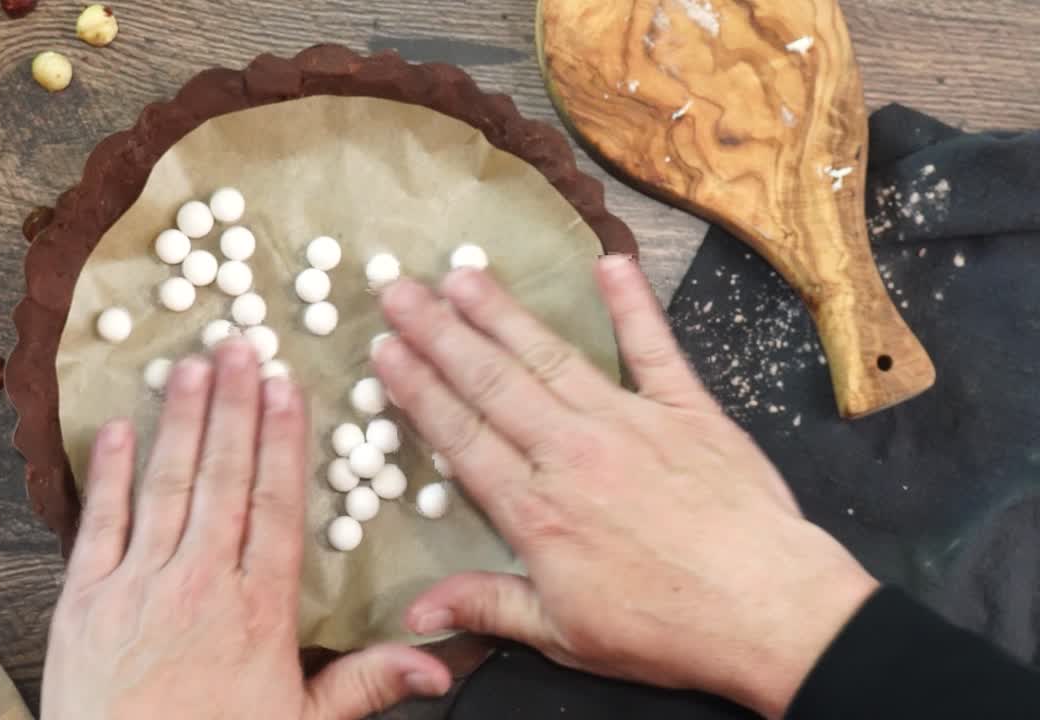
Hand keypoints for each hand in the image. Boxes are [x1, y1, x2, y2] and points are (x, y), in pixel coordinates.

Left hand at [40, 340, 450, 719]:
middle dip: (233, 406)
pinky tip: (120, 428)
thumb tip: (438, 667)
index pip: (276, 504)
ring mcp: (140, 586)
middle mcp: (201, 583)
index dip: (283, 440)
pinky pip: (100, 522)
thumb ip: (368, 684)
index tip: (285, 390)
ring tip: (191, 367)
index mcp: (258, 609)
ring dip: (182, 421)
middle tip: (239, 348)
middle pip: (224, 477)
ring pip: (167, 485)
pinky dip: (108, 472)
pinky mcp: (86, 599)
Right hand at [372, 256, 878, 718]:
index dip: (417, 389)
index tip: (384, 350)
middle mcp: (571, 452)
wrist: (769, 611)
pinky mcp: (687, 409)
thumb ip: (487, 605)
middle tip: (398, 290)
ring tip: (463, 274)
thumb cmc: (665, 628)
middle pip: (491, 382)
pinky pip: (653, 347)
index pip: (461, 435)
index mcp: (537, 508)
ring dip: (502, 312)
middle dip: (438, 333)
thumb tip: (412, 614)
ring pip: (550, 356)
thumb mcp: (564, 634)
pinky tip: (608, 264)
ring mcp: (629, 422)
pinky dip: (632, 304)